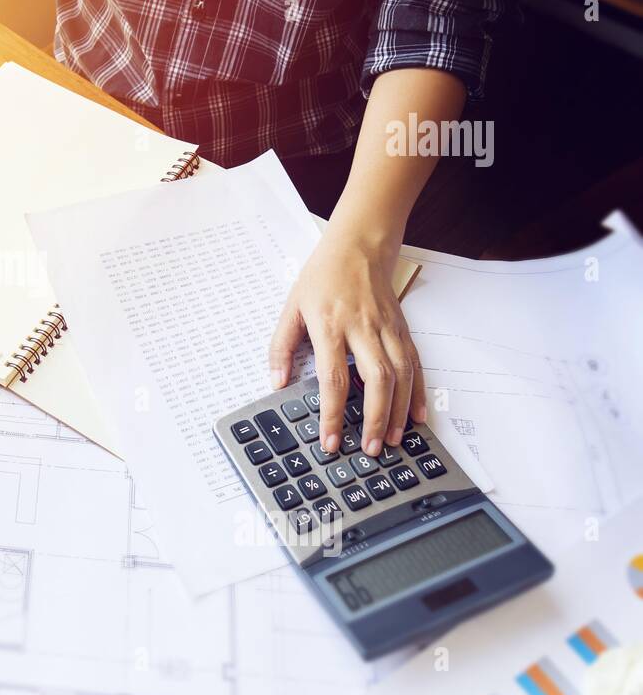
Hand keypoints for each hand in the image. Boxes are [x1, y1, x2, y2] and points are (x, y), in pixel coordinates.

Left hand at [268, 229, 426, 457]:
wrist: (358, 245)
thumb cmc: (322, 276)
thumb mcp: (291, 307)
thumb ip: (282, 347)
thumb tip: (277, 383)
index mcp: (330, 325)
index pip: (333, 378)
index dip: (333, 413)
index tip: (331, 441)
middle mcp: (362, 328)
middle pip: (376, 381)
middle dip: (375, 419)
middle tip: (370, 449)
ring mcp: (387, 329)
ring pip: (401, 376)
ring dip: (398, 412)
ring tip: (393, 441)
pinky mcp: (403, 329)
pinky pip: (415, 365)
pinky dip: (418, 393)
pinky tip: (416, 416)